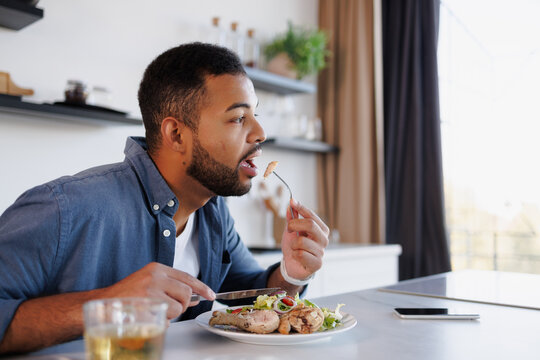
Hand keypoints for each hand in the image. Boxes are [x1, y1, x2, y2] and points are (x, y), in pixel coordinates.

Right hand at [100, 262, 214, 318]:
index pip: (187, 277)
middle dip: (182, 305)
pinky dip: (160, 322)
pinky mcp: (145, 305)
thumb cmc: (127, 295)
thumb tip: (195, 296)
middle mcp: (155, 276)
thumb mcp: (151, 283)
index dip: (202, 287)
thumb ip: (172, 288)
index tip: (210, 295)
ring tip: (153, 311)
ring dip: (169, 315)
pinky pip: (165, 318)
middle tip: (170, 308)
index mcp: (157, 269)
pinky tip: (148, 317)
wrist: (102, 304)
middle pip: (186, 293)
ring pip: (176, 308)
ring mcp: (150, 290)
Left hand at [280, 199, 329, 279]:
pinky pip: (301, 254)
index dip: (301, 208)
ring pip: (301, 241)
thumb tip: (291, 205)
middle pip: (310, 225)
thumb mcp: (291, 230)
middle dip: (294, 225)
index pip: (312, 216)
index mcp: (321, 229)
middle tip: (289, 229)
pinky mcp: (317, 263)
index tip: (292, 201)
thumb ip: (292, 218)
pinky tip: (297, 257)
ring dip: (292, 244)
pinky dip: (294, 254)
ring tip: (294, 248)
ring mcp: (321, 251)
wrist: (292, 265)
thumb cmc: (294, 247)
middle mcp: (324, 239)